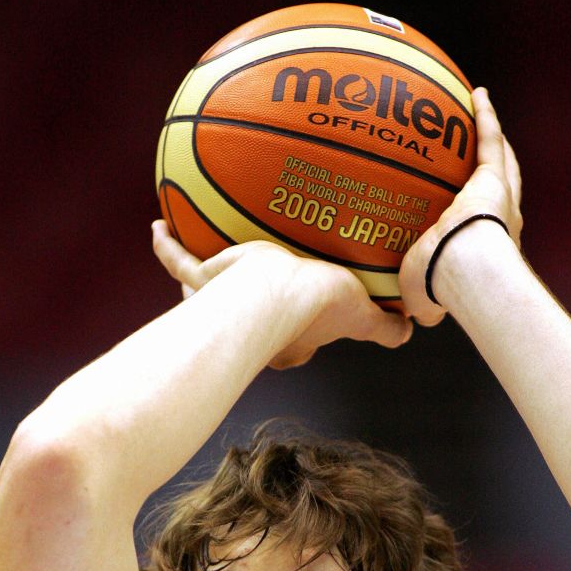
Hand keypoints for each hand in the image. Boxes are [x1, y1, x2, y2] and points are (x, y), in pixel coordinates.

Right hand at [152, 220, 411, 368]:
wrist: (272, 298)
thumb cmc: (315, 309)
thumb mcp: (360, 318)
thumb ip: (384, 327)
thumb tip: (411, 332)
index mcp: (288, 338)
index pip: (296, 343)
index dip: (305, 335)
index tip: (308, 317)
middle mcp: (251, 325)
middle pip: (247, 316)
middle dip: (249, 306)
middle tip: (255, 284)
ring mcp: (222, 303)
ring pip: (205, 294)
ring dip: (204, 278)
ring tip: (200, 252)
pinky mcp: (204, 281)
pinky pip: (179, 263)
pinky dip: (167, 247)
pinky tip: (159, 227)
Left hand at [398, 87, 522, 325]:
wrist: (464, 270)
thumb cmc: (442, 288)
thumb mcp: (422, 298)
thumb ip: (417, 302)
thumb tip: (409, 317)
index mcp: (484, 249)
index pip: (482, 230)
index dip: (477, 218)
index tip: (467, 209)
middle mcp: (498, 222)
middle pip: (500, 190)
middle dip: (494, 172)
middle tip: (485, 158)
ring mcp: (499, 198)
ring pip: (500, 162)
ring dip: (493, 138)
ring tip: (481, 115)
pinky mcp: (492, 179)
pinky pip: (490, 140)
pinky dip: (486, 117)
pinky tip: (476, 93)